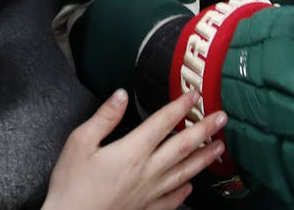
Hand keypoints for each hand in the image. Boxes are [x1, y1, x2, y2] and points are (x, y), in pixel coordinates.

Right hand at [42, 89, 227, 209]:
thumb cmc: (71, 185)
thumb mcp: (79, 143)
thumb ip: (104, 118)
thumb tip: (121, 95)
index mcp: (132, 151)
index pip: (162, 122)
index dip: (180, 106)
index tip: (195, 94)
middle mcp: (146, 171)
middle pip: (183, 146)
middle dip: (205, 129)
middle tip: (222, 117)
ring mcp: (149, 193)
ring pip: (184, 173)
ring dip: (204, 158)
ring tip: (219, 147)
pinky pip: (172, 200)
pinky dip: (184, 192)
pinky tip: (191, 187)